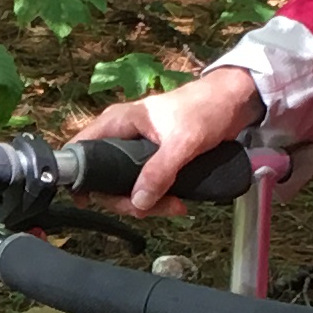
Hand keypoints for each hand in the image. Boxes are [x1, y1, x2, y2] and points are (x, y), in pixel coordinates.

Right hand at [65, 65, 262, 214]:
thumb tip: (138, 202)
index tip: (90, 200)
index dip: (80, 178)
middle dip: (125, 200)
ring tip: (173, 206)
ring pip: (125, 185)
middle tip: (148, 210)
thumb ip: (159, 172)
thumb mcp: (182, 142)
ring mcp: (135, 148)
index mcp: (118, 122)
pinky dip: (155, 197)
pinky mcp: (152, 159)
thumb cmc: (205, 110)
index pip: (80, 150)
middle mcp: (121, 135)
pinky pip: (143, 184)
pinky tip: (173, 202)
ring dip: (145, 203)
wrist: (232, 103)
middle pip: (103, 178)